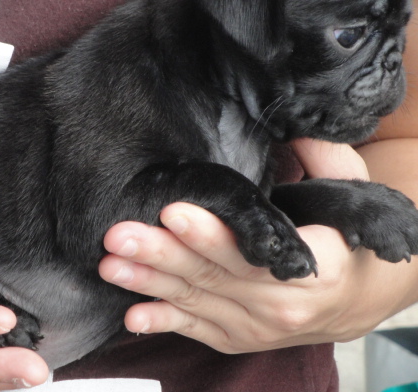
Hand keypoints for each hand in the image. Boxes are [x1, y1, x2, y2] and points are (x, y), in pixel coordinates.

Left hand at [99, 139, 414, 352]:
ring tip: (111, 265)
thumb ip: (325, 159)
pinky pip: (196, 329)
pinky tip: (133, 315)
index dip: (211, 234)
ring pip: (196, 301)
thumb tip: (296, 127)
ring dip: (150, 283)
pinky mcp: (236, 338)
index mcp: (315, 268)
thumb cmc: (345, 240)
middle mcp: (284, 305)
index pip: (253, 250)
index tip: (172, 211)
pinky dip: (164, 322)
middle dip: (162, 254)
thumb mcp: (349, 192)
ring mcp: (257, 327)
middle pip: (213, 276)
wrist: (353, 297)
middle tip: (121, 234)